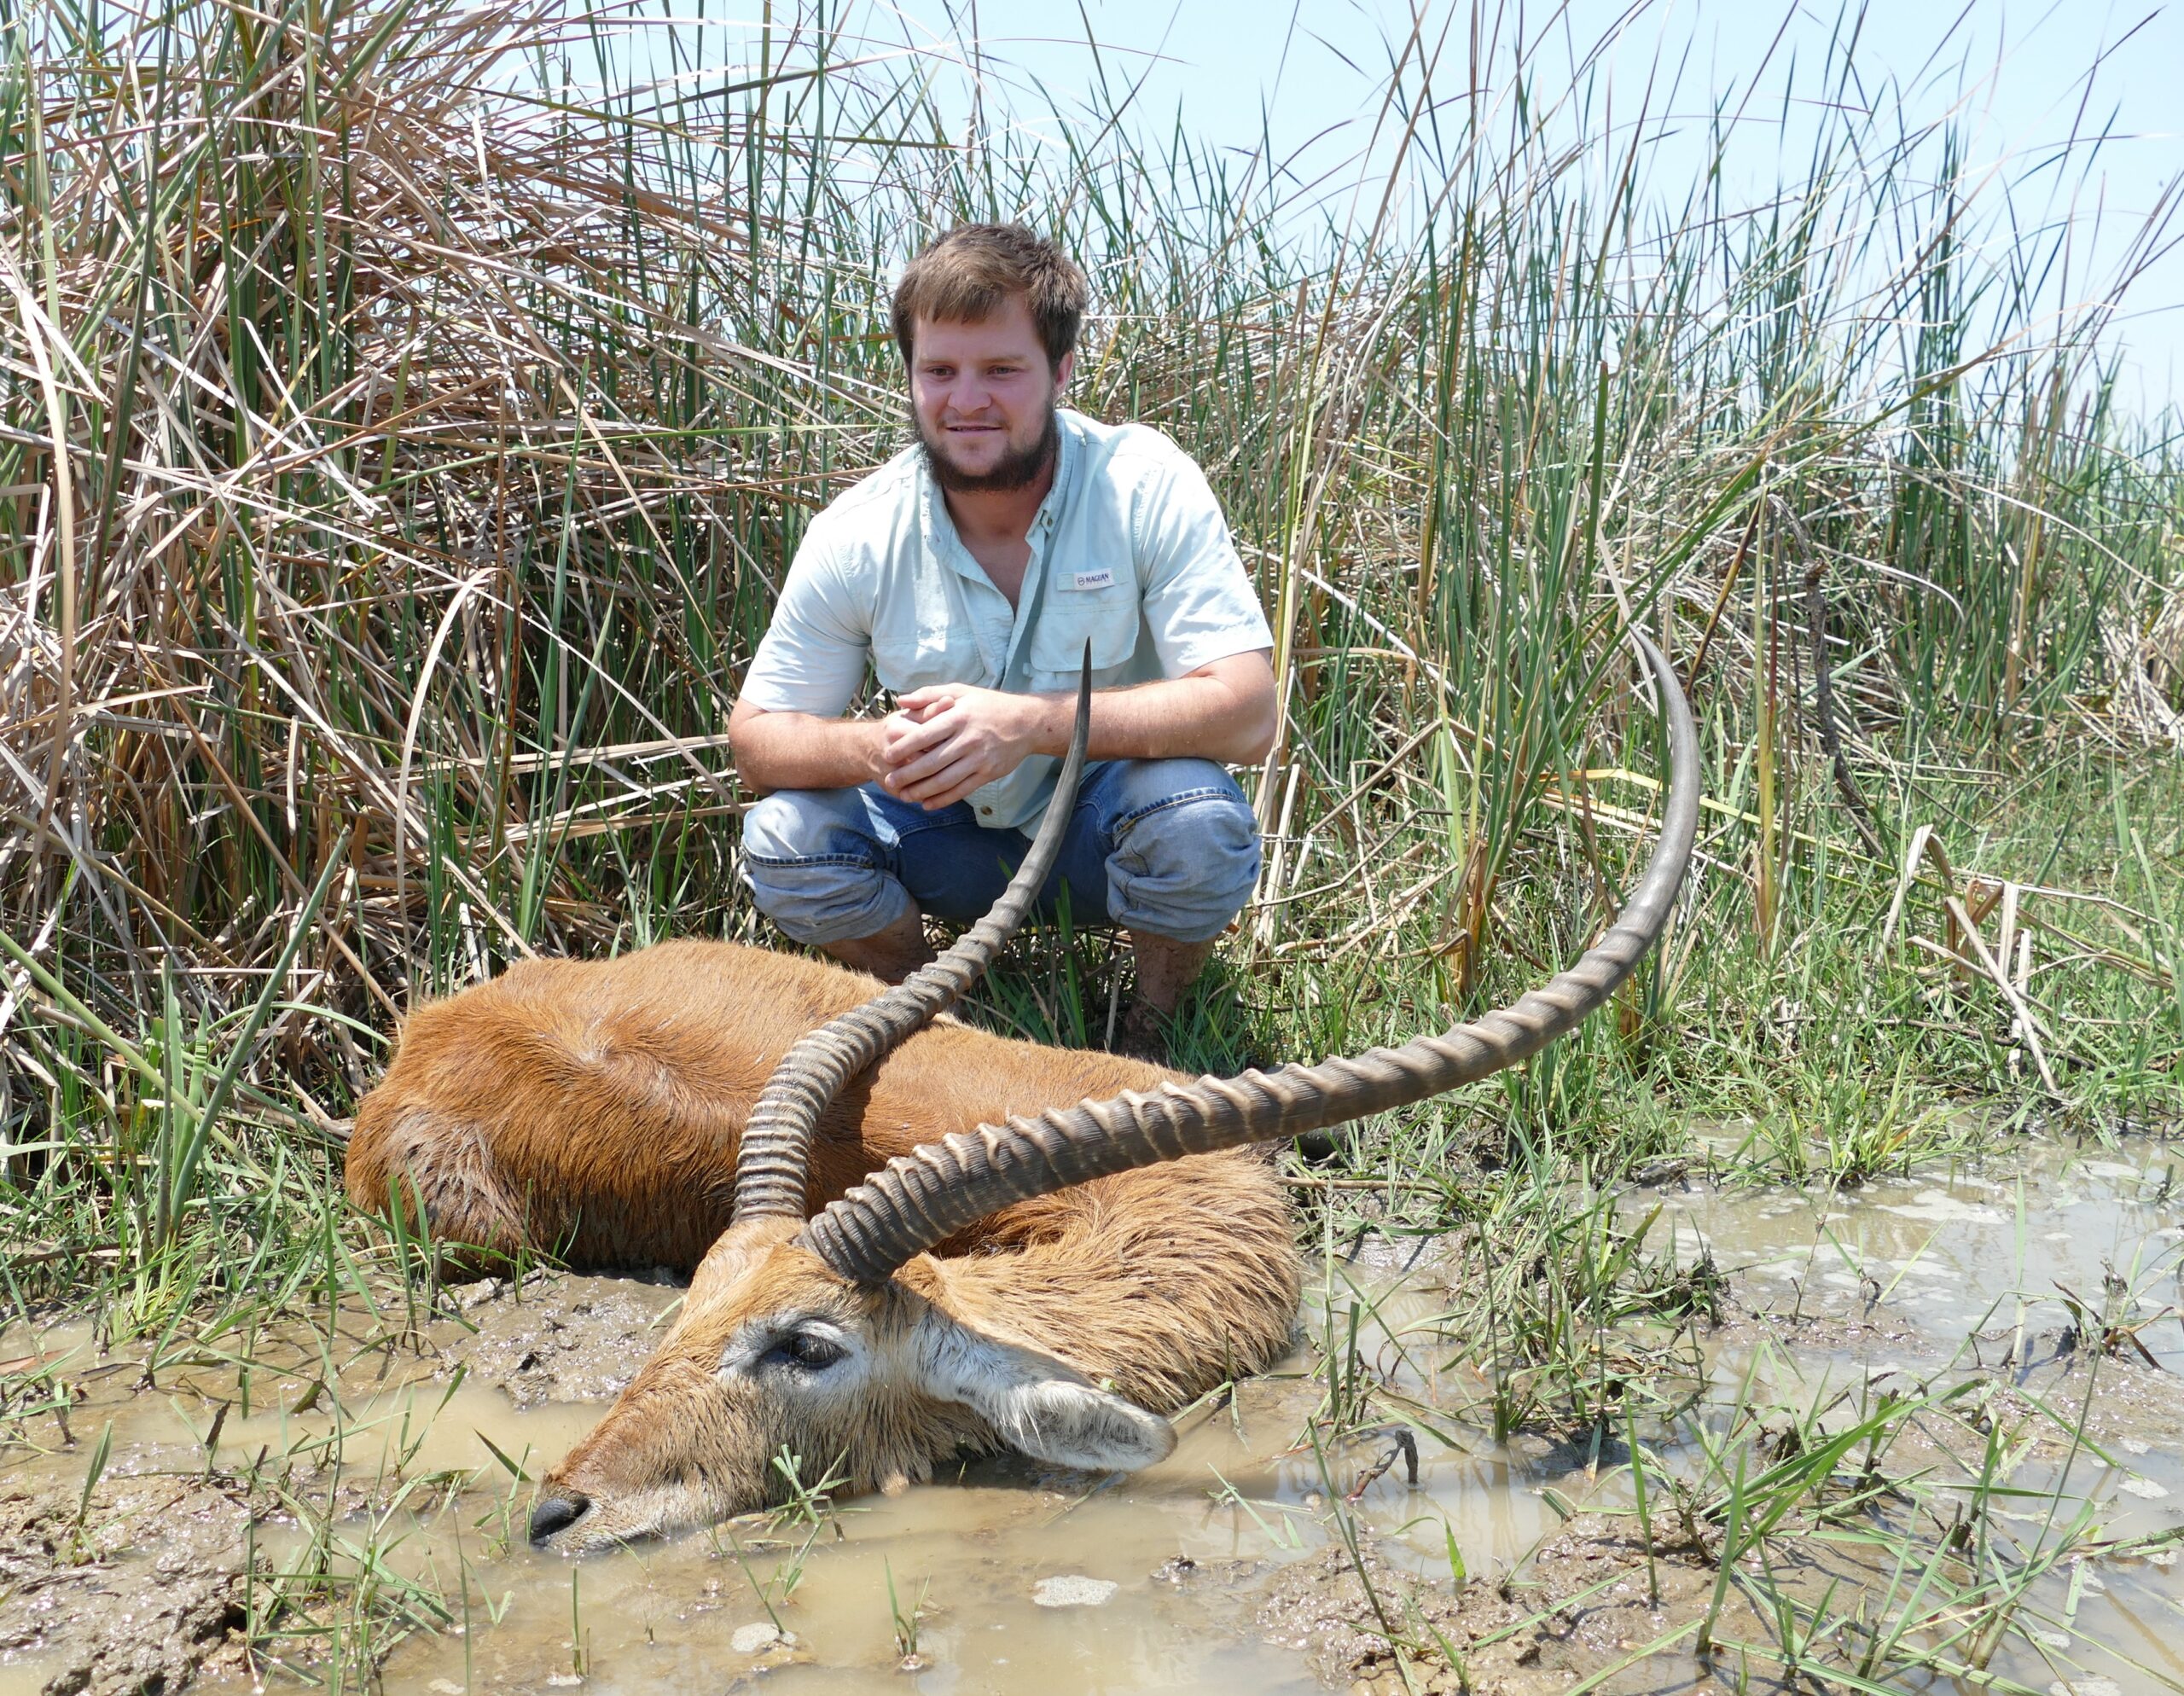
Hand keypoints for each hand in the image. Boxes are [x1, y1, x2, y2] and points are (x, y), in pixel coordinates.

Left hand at [879, 684, 1050, 809]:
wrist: (1026, 722)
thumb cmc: (989, 705)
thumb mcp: (960, 691)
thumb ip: (929, 695)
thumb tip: (902, 701)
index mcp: (958, 717)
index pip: (925, 734)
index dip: (904, 747)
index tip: (888, 755)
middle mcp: (968, 739)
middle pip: (932, 761)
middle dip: (908, 774)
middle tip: (890, 781)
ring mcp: (979, 758)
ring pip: (946, 780)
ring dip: (923, 791)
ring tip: (905, 795)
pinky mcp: (988, 773)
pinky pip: (962, 790)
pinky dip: (944, 799)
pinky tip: (928, 804)